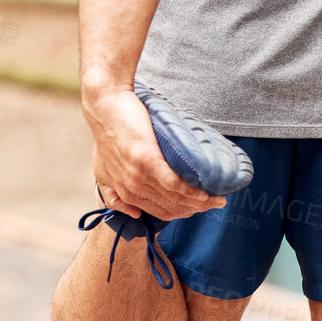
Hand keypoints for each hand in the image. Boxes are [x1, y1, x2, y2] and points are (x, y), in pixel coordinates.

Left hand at [83, 85, 222, 220]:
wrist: (105, 106)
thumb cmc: (108, 133)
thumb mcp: (103, 171)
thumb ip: (114, 194)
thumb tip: (134, 214)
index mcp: (123, 194)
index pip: (158, 212)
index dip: (181, 214)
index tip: (197, 209)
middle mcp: (130, 189)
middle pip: (170, 208)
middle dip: (195, 210)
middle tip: (216, 204)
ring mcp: (138, 176)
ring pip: (175, 198)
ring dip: (199, 201)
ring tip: (218, 198)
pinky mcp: (147, 160)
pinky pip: (174, 183)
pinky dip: (191, 191)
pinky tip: (205, 192)